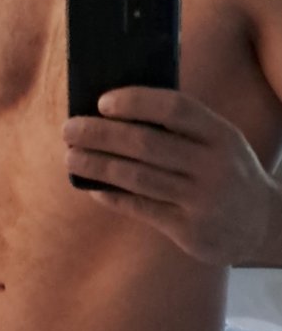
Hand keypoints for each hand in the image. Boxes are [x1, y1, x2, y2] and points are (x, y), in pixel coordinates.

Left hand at [63, 86, 274, 265]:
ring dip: (97, 165)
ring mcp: (201, 199)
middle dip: (101, 134)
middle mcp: (213, 165)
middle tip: (69, 129)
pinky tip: (92, 187)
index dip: (136, 101)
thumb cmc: (226, 171)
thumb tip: (119, 110)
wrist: (261, 223)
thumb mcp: (219, 141)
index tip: (102, 101)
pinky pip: (141, 208)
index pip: (175, 108)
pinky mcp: (189, 229)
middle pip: (146, 143)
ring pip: (137, 177)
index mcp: (220, 134)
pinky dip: (112, 196)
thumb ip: (182, 126)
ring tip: (71, 158)